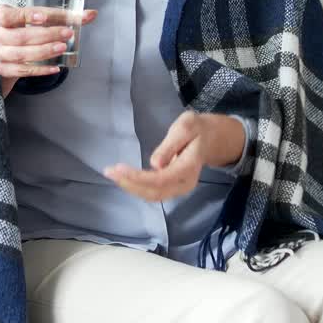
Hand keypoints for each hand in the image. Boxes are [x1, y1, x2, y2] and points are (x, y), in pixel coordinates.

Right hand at [0, 4, 97, 97]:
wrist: (7, 46)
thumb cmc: (23, 26)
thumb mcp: (37, 17)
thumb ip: (62, 16)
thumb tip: (91, 14)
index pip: (12, 15)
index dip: (28, 16)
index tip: (46, 17)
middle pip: (19, 37)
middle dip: (45, 36)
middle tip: (67, 34)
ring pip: (20, 55)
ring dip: (43, 52)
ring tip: (63, 48)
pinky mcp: (2, 69)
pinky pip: (22, 71)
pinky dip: (40, 70)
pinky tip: (55, 67)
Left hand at [103, 112, 243, 201]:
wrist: (213, 138)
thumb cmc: (198, 129)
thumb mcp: (186, 126)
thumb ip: (171, 145)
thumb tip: (155, 164)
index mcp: (188, 167)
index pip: (160, 179)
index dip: (138, 178)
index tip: (118, 169)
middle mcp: (184, 183)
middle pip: (154, 192)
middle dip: (130, 184)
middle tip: (108, 171)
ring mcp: (179, 187)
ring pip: (152, 195)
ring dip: (131, 187)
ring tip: (112, 174)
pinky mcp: (173, 186)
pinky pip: (153, 192)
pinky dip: (136, 187)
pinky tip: (123, 177)